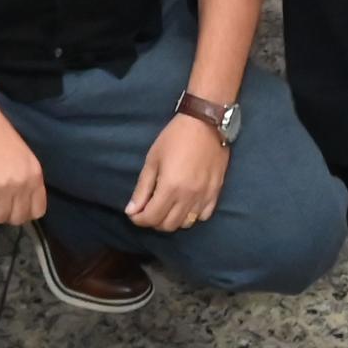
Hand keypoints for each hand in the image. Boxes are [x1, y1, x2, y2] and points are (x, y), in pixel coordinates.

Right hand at [0, 111, 46, 226]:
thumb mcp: (23, 156)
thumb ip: (27, 178)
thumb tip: (22, 204)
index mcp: (36, 174)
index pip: (38, 210)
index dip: (25, 213)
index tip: (13, 207)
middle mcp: (23, 183)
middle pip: (18, 218)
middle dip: (6, 215)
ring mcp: (4, 187)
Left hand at [125, 112, 229, 230]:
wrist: (206, 122)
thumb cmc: (175, 137)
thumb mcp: (152, 159)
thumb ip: (142, 188)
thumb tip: (131, 211)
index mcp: (170, 188)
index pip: (151, 218)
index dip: (138, 219)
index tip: (134, 213)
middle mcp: (188, 197)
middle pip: (168, 225)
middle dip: (154, 221)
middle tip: (149, 209)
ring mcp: (204, 196)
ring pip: (186, 223)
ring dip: (173, 220)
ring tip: (167, 207)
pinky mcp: (216, 191)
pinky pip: (204, 216)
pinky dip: (192, 215)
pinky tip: (186, 204)